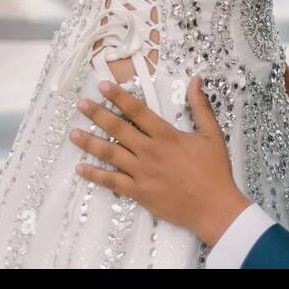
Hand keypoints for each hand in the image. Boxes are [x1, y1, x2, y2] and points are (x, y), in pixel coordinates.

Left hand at [70, 77, 249, 246]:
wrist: (214, 207)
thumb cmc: (215, 171)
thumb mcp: (212, 134)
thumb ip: (200, 106)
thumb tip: (195, 81)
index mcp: (167, 136)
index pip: (137, 111)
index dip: (119, 97)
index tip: (103, 87)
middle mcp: (150, 152)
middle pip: (118, 129)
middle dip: (98, 114)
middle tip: (81, 105)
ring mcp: (142, 173)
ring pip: (110, 154)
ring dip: (90, 143)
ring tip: (73, 134)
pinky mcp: (139, 192)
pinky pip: (112, 182)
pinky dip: (95, 175)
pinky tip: (81, 169)